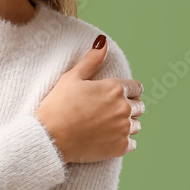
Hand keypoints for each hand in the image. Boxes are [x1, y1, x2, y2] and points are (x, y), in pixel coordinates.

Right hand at [35, 35, 144, 162]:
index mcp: (115, 88)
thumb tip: (103, 41)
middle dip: (128, 108)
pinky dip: (123, 142)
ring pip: (136, 126)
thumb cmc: (58, 105)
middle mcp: (124, 108)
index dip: (128, 92)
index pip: (137, 88)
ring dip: (126, 125)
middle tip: (109, 112)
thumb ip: (92, 60)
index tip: (117, 97)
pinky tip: (108, 140)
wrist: (50, 136)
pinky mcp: (120, 147)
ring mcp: (123, 129)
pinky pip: (132, 144)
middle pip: (139, 107)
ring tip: (107, 126)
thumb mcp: (72, 77)